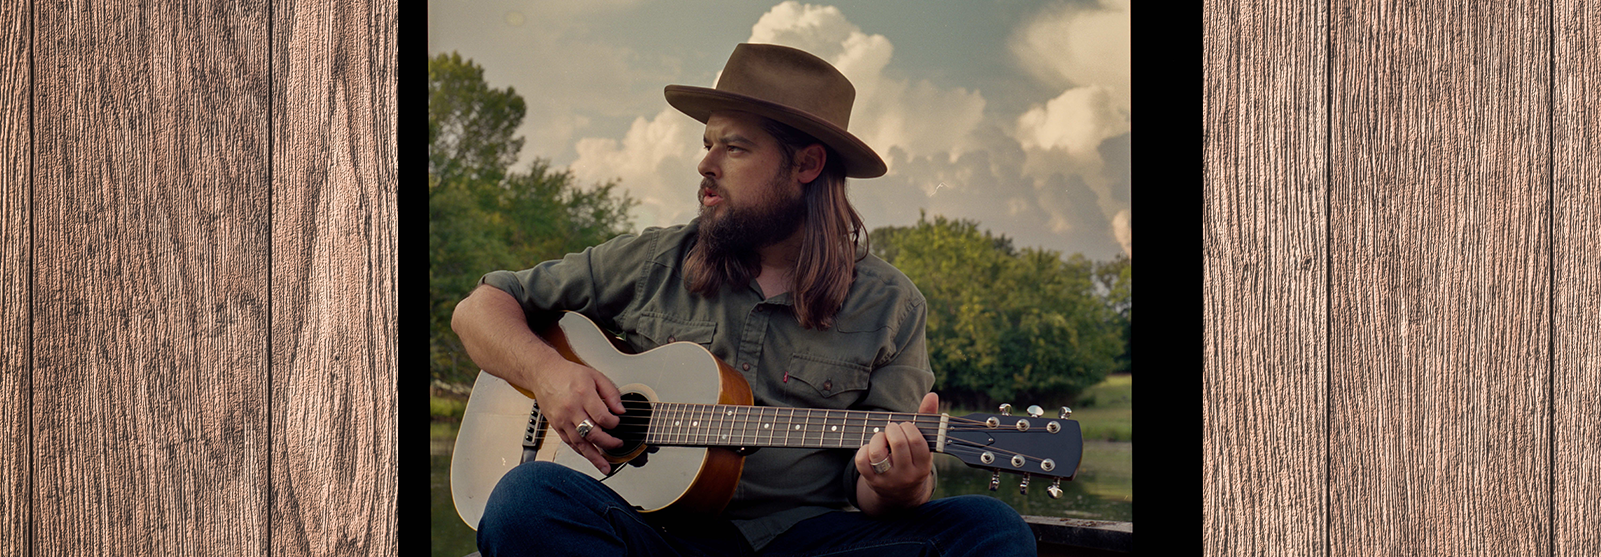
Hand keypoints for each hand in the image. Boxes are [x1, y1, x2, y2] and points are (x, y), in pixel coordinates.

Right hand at [525, 357, 626, 474]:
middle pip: (592, 433)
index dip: (613, 423)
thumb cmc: (568, 374)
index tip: (617, 422)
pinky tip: (590, 457)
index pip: (602, 416)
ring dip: (594, 457)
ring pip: (580, 443)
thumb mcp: (595, 376)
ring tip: (605, 467)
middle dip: (608, 443)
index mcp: (583, 394)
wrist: (543, 374)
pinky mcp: (556, 426)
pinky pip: (570, 443)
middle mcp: (571, 409)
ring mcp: (562, 420)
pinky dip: (581, 451)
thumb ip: (611, 392)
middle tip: (618, 445)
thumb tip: (621, 410)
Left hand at [854, 392, 938, 513]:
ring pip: (877, 454)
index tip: (905, 426)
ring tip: (881, 438)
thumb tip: (932, 395)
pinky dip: (863, 450)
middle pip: (898, 444)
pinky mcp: (871, 481)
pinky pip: (862, 462)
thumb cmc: (912, 459)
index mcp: (923, 466)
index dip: (908, 428)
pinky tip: (870, 449)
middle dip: (892, 429)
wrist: (900, 494)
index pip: (917, 442)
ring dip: (877, 438)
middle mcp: (906, 475)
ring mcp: (888, 480)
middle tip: (892, 428)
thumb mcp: (922, 444)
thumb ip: (927, 418)